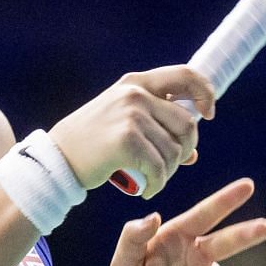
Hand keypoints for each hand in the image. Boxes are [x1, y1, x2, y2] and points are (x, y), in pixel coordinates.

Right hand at [48, 66, 216, 198]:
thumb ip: (156, 127)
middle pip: (187, 123)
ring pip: (175, 151)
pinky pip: (160, 168)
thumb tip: (193, 152)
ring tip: (153, 180)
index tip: (208, 115)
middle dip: (185, 150)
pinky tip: (147, 190)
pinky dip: (158, 185)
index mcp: (136, 83)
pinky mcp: (126, 140)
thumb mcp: (123, 122)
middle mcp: (136, 94)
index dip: (205, 92)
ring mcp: (131, 115)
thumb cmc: (92, 144)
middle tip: (169, 167)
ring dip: (168, 172)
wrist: (57, 159)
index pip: (186, 75)